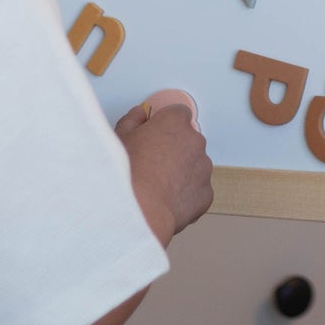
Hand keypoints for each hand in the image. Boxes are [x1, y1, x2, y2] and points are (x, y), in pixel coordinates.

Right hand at [116, 99, 213, 244]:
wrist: (137, 211)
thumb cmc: (125, 174)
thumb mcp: (119, 138)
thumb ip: (133, 120)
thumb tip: (140, 114)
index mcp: (175, 123)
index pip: (177, 114)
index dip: (164, 125)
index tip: (155, 136)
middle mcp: (195, 141)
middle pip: (187, 141)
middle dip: (174, 150)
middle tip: (151, 165)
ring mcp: (203, 168)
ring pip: (194, 166)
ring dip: (181, 173)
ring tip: (156, 187)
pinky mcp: (206, 194)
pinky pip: (197, 191)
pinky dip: (185, 195)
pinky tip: (165, 202)